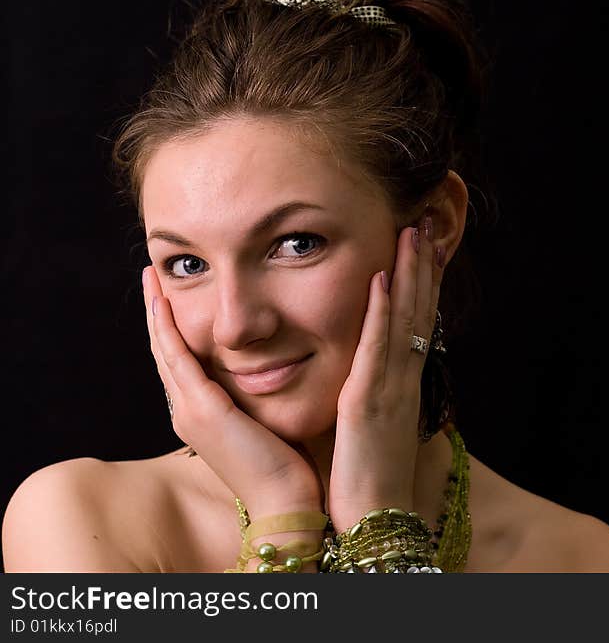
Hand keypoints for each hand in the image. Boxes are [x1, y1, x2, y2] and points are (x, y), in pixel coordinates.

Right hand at [141, 266, 322, 516]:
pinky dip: (167, 328)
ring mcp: (189, 411)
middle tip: (151, 277)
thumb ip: (257, 399)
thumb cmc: (286, 467)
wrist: (285, 502)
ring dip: (156, 312)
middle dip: (157, 313)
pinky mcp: (203, 410)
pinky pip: (178, 358)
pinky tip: (162, 302)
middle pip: (165, 352)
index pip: (181, 362)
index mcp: (202, 415)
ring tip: (151, 279)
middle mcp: (187, 411)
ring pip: (165, 350)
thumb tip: (271, 373)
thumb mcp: (266, 423)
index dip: (172, 329)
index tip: (170, 296)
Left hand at [328, 215, 443, 529]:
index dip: (423, 282)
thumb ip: (380, 392)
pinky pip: (376, 347)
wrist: (375, 514)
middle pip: (418, 310)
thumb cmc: (372, 474)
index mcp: (403, 381)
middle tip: (425, 223)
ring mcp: (390, 386)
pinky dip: (381, 311)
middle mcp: (403, 376)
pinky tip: (382, 278)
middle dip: (422, 265)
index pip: (416, 320)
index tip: (424, 247)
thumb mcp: (380, 424)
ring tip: (411, 234)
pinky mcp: (368, 399)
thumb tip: (375, 372)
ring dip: (409, 274)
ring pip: (404, 319)